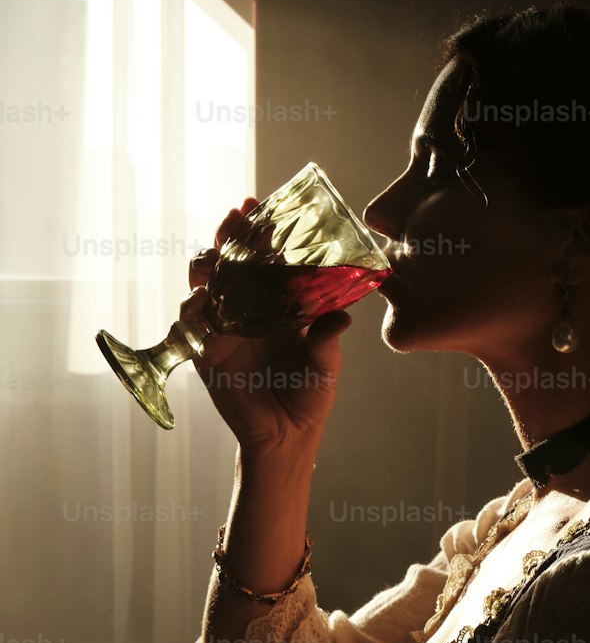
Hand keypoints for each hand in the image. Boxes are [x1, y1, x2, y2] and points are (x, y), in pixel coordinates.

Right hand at [183, 198, 352, 455]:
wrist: (285, 437)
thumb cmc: (309, 397)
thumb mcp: (325, 367)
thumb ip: (326, 340)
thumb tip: (343, 316)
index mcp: (276, 303)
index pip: (262, 257)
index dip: (257, 230)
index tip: (256, 204)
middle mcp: (246, 308)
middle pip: (228, 260)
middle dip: (228, 235)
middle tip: (235, 218)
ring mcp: (223, 327)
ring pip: (205, 283)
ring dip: (208, 264)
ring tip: (216, 255)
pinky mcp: (205, 351)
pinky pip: (192, 321)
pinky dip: (195, 307)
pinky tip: (204, 299)